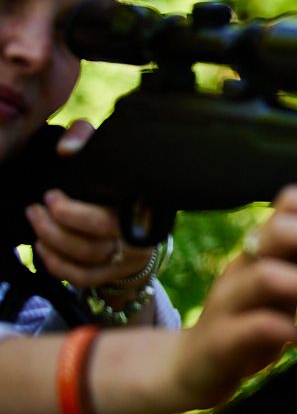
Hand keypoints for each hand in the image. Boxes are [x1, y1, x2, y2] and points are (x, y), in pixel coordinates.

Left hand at [23, 121, 154, 289]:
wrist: (139, 217)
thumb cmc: (116, 180)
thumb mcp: (105, 151)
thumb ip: (85, 136)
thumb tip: (65, 150)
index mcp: (143, 196)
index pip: (114, 205)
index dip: (75, 210)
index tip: (52, 195)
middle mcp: (142, 226)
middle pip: (99, 230)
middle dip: (58, 222)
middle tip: (36, 208)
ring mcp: (131, 253)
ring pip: (87, 255)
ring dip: (52, 241)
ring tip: (36, 222)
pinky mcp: (118, 273)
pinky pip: (84, 277)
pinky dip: (58, 265)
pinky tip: (42, 248)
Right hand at [166, 185, 296, 411]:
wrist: (191, 369)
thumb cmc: (247, 323)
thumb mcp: (282, 287)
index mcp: (262, 249)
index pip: (288, 205)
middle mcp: (242, 266)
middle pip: (278, 230)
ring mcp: (228, 301)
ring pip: (267, 275)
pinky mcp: (221, 339)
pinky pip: (257, 325)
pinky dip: (291, 330)